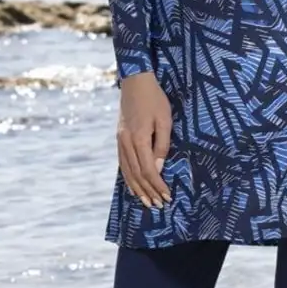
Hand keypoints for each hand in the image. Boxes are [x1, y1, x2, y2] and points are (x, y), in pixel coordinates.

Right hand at [116, 70, 172, 208]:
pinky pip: (122, 164)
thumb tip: (159, 168)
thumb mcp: (164, 120)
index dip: (157, 185)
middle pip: (137, 174)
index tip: (167, 196)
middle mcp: (126, 143)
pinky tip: (133, 186)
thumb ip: (162, 145)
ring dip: (137, 189)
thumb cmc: (155, 99)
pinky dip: (128, 178)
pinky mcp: (119, 139)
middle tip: (158, 205)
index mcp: (138, 138)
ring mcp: (120, 141)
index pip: (148, 169)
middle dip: (148, 191)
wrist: (135, 82)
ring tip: (146, 202)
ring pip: (127, 171)